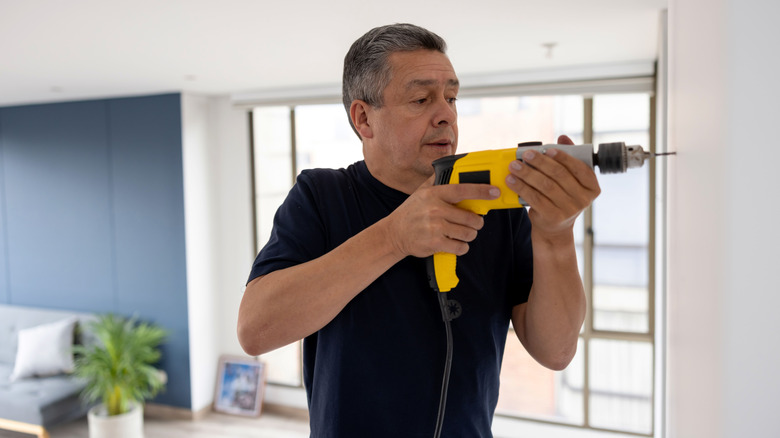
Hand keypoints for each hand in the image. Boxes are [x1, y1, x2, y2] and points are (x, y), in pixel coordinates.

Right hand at [383, 177, 499, 257]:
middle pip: (470, 217)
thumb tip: (452, 166)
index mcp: (434, 194)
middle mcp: (435, 209)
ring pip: (468, 233)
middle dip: (476, 222)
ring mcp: (435, 227)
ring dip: (468, 235)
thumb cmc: (410, 212)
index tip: (494, 192)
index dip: (481, 191)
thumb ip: (437, 181)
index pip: (462, 190)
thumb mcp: (421, 192)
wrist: (393, 233)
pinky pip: (460, 247)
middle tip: (473, 222)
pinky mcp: (434, 243)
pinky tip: (454, 243)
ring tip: (461, 233)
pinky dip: (461, 247)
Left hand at [505, 135, 600, 238]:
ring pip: (545, 186)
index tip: (548, 149)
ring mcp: (569, 210)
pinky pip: (535, 198)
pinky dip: (522, 187)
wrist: (555, 227)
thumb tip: (563, 137)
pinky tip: (512, 180)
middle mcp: (583, 199)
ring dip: (527, 174)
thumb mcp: (569, 180)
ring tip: (514, 166)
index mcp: (592, 187)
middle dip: (540, 162)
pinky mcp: (553, 217)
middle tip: (526, 155)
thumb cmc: (562, 197)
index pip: (579, 168)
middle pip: (559, 175)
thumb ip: (568, 158)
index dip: (563, 157)